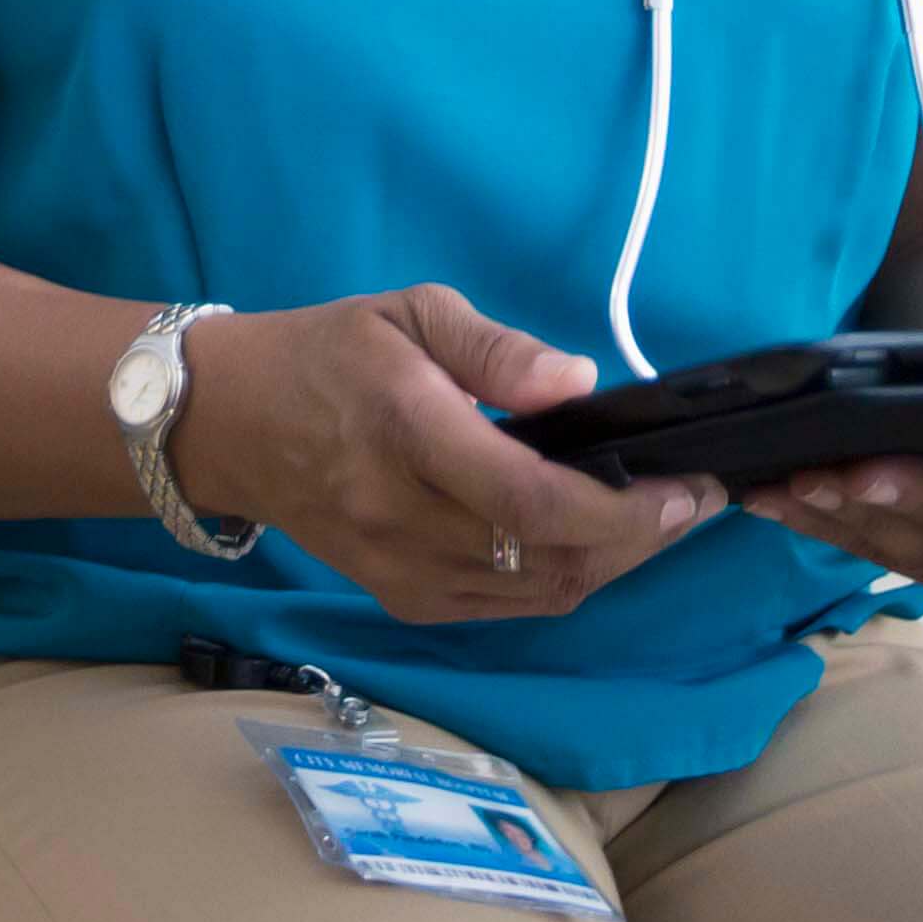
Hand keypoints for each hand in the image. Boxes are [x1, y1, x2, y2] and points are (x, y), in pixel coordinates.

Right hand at [177, 288, 724, 626]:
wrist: (230, 423)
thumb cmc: (328, 353)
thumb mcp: (411, 311)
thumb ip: (497, 349)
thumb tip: (579, 382)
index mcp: (408, 433)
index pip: (530, 500)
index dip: (621, 509)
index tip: (686, 488)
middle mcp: (402, 518)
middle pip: (547, 559)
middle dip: (638, 540)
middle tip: (692, 501)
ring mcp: (398, 572)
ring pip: (534, 596)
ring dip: (608, 565)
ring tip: (654, 520)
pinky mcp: (399, 599)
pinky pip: (502, 610)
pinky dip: (559, 582)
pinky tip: (588, 543)